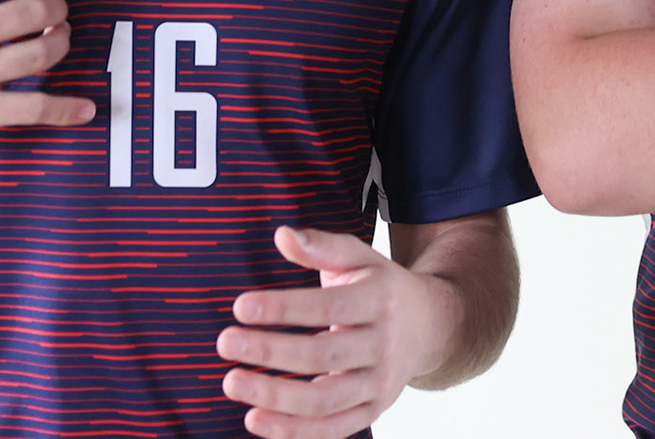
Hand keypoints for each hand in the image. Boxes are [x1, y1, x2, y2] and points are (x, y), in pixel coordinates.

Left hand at [218, 226, 454, 438]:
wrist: (430, 325)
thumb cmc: (381, 286)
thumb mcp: (358, 257)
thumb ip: (320, 246)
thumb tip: (282, 235)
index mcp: (379, 300)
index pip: (327, 307)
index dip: (283, 308)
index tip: (240, 306)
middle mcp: (383, 345)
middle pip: (323, 355)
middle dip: (269, 351)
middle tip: (224, 342)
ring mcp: (379, 384)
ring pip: (324, 400)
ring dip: (274, 396)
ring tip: (232, 382)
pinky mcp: (371, 411)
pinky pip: (331, 429)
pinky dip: (292, 431)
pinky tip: (254, 419)